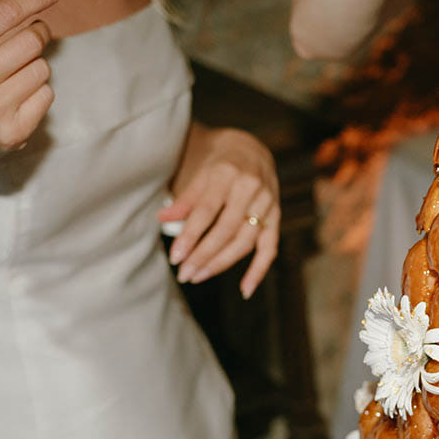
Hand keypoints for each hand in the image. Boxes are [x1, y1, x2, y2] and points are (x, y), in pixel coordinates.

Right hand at [0, 0, 58, 174]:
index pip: (3, 15)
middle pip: (31, 41)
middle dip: (37, 32)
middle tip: (30, 34)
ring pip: (42, 69)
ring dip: (34, 64)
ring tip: (12, 71)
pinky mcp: (12, 132)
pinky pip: (47, 95)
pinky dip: (38, 91)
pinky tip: (16, 95)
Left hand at [163, 128, 279, 297]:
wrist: (249, 149)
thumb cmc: (217, 163)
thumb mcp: (198, 173)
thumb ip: (185, 198)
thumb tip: (162, 219)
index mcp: (228, 173)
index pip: (207, 211)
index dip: (191, 236)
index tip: (175, 257)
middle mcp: (251, 187)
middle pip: (226, 230)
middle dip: (204, 255)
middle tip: (185, 274)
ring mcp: (267, 203)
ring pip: (245, 241)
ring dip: (222, 263)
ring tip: (199, 276)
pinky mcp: (276, 216)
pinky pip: (270, 247)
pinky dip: (259, 270)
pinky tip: (245, 290)